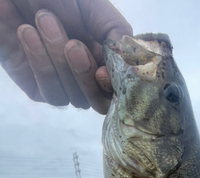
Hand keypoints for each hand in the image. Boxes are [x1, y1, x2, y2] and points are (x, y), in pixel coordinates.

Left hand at [0, 0, 131, 113]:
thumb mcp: (96, 8)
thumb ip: (117, 32)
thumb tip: (128, 61)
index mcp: (105, 57)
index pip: (119, 87)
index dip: (113, 86)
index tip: (101, 72)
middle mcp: (89, 75)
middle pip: (99, 102)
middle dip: (84, 73)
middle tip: (72, 43)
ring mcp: (66, 85)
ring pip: (75, 97)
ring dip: (58, 60)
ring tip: (43, 19)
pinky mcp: (41, 89)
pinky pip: (51, 93)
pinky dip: (41, 63)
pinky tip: (27, 33)